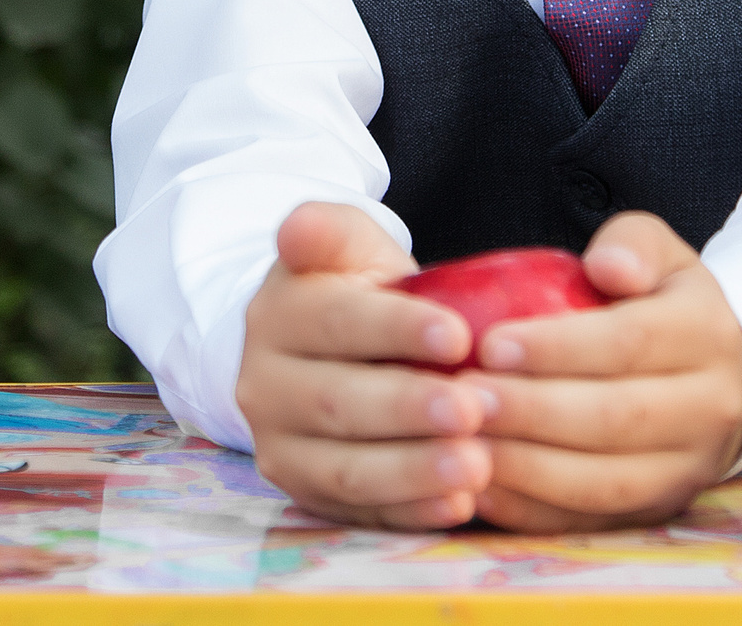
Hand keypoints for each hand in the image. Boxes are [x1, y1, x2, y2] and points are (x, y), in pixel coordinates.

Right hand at [236, 202, 495, 528]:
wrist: (323, 350)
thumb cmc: (354, 291)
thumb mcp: (345, 246)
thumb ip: (329, 230)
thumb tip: (297, 227)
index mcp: (279, 316)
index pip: (338, 322)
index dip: (397, 329)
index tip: (458, 335)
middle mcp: (266, 387)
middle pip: (339, 402)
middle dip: (409, 408)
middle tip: (472, 409)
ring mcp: (281, 448)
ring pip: (345, 468)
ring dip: (413, 471)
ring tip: (475, 466)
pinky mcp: (306, 494)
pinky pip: (358, 513)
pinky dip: (409, 512)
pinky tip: (458, 505)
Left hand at [463, 211, 741, 531]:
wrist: (721, 372)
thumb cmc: (662, 304)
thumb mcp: (659, 254)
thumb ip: (632, 244)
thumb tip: (605, 266)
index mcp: (706, 335)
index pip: (630, 342)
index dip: (559, 347)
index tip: (491, 344)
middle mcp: (709, 408)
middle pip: (616, 419)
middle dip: (533, 412)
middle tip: (463, 399)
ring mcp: (688, 469)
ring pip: (606, 483)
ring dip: (528, 469)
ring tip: (463, 446)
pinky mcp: (660, 511)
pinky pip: (593, 522)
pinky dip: (534, 512)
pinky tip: (481, 490)